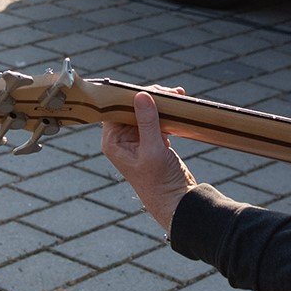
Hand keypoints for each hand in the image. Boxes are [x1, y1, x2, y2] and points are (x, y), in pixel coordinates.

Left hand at [102, 89, 196, 232]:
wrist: (176, 201)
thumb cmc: (159, 182)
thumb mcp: (153, 150)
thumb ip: (147, 122)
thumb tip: (141, 95)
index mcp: (113, 141)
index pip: (115, 109)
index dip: (130, 96)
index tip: (148, 90)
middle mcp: (121, 139)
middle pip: (131, 107)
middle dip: (149, 97)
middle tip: (169, 93)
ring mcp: (137, 139)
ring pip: (145, 111)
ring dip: (160, 103)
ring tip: (177, 96)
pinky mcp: (152, 140)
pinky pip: (156, 119)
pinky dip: (166, 113)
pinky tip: (177, 108)